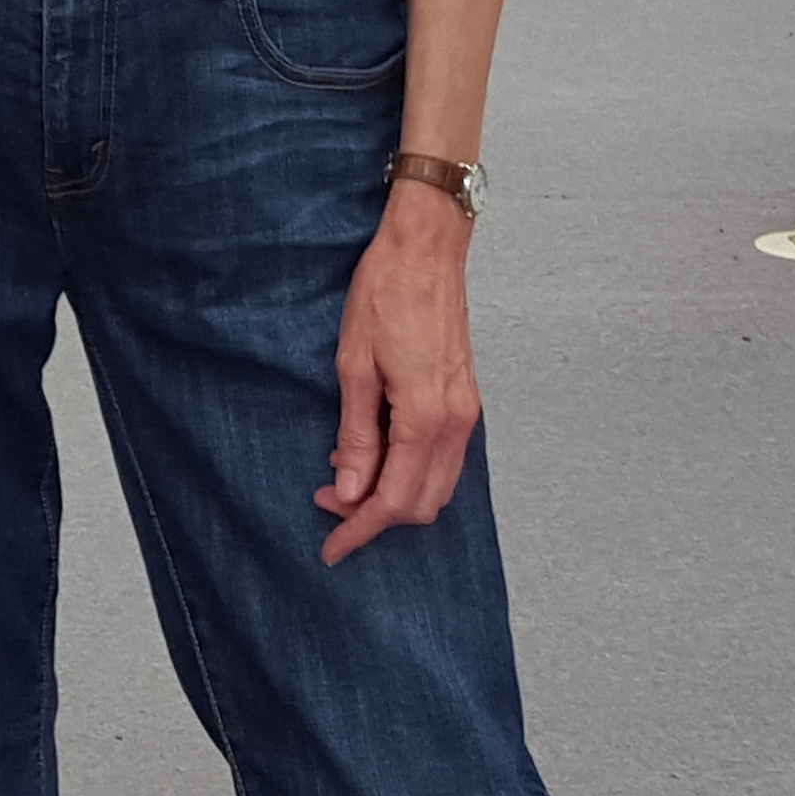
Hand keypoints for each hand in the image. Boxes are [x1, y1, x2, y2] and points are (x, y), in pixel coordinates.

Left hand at [316, 182, 480, 564]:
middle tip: (327, 503)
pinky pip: (444, 459)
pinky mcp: (466, 399)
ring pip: (437, 486)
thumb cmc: (385, 294)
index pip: (395, 500)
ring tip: (345, 478)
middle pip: (422, 504)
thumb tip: (349, 492)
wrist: (426, 247)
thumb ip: (356, 436)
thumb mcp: (354, 365)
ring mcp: (466, 411)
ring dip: (394, 495)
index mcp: (426, 417)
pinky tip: (375, 452)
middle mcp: (456, 422)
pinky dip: (411, 470)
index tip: (331, 548)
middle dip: (375, 516)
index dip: (360, 530)